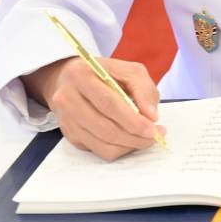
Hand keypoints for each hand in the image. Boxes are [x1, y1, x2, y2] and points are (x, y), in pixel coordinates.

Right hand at [25, 56, 163, 160]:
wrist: (74, 80)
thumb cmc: (105, 74)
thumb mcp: (129, 71)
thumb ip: (144, 89)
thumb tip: (151, 116)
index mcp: (81, 75)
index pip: (108, 103)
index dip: (132, 119)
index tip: (152, 128)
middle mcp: (68, 99)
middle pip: (104, 127)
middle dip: (134, 137)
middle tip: (153, 137)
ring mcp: (67, 120)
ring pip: (101, 143)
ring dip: (128, 146)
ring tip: (146, 139)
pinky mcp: (70, 135)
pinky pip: (98, 150)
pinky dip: (119, 149)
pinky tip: (130, 140)